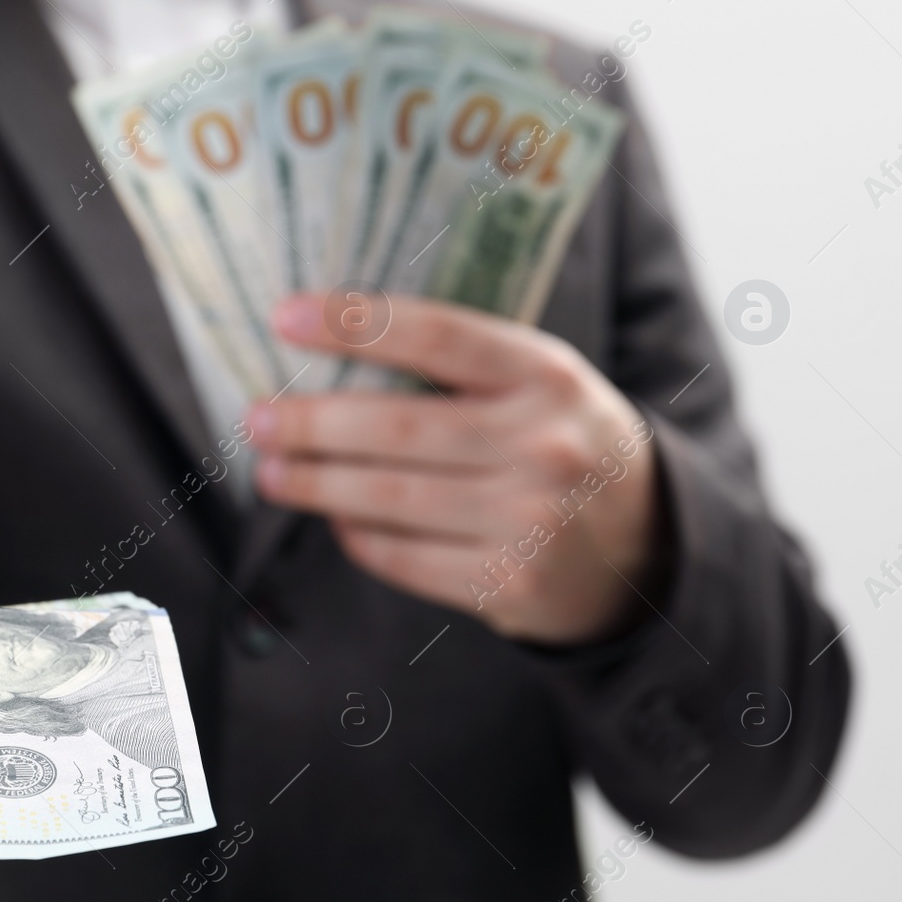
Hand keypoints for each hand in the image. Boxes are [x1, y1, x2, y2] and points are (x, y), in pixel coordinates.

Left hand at [249, 294, 664, 644]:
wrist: (645, 546)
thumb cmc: (563, 442)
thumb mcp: (541, 384)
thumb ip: (461, 365)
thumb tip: (332, 353)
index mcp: (547, 375)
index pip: (438, 336)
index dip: (355, 323)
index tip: (284, 316)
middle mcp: (542, 445)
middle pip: (396, 428)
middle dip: (310, 423)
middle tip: (257, 418)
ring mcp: (527, 521)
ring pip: (388, 499)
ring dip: (314, 485)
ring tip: (272, 472)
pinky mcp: (507, 584)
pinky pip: (402, 557)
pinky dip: (357, 537)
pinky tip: (334, 519)